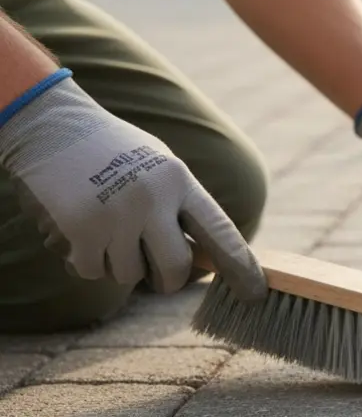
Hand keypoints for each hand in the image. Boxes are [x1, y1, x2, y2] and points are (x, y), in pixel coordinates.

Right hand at [0, 72, 266, 299]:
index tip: (256, 293)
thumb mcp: (159, 167)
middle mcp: (152, 198)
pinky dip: (86, 262)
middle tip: (159, 275)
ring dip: (118, 264)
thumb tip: (208, 259)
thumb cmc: (112, 151)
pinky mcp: (80, 229)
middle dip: (168, 280)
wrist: (50, 124)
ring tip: (106, 229)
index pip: (220, 232)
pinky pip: (92, 272)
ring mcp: (115, 215)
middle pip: (176, 268)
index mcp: (178, 180)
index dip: (241, 266)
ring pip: (130, 275)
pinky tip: (80, 232)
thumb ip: (182, 208)